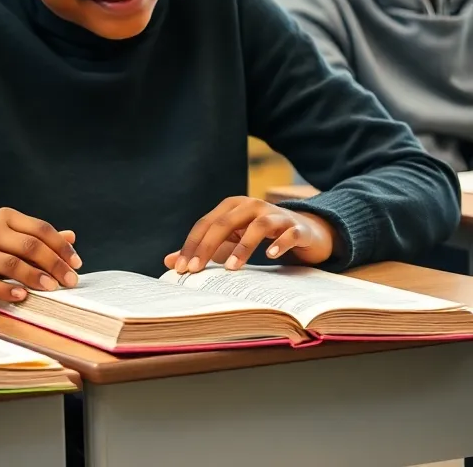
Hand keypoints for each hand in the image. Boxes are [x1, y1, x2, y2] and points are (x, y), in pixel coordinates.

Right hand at [0, 207, 81, 301]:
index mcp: (4, 218)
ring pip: (13, 264)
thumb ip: (37, 235)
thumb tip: (71, 237)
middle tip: (70, 280)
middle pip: (30, 246)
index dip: (61, 247)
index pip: (40, 229)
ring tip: (52, 287)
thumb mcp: (6, 231)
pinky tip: (23, 295)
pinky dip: (8, 290)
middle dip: (55, 264)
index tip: (76, 263)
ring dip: (36, 277)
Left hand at [165, 197, 336, 273]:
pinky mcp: (297, 227)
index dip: (192, 245)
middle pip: (225, 223)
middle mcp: (252, 206)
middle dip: (208, 246)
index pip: (206, 224)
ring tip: (230, 267)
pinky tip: (271, 255)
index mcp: (232, 207)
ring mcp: (276, 215)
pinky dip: (279, 242)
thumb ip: (203, 249)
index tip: (181, 268)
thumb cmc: (261, 235)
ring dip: (243, 246)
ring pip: (257, 226)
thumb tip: (170, 262)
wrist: (305, 230)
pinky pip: (288, 233)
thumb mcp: (230, 241)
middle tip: (196, 269)